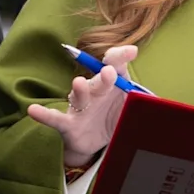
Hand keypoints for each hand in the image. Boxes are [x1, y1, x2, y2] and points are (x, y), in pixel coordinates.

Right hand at [27, 45, 137, 169]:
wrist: (98, 142)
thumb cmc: (117, 116)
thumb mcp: (134, 105)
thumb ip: (144, 96)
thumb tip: (160, 95)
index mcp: (113, 84)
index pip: (115, 65)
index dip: (121, 56)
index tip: (130, 51)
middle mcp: (95, 91)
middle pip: (99, 80)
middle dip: (104, 76)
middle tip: (109, 72)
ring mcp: (81, 107)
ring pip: (79, 96)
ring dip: (79, 90)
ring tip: (78, 82)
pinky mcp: (68, 124)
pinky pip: (55, 118)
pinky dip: (44, 114)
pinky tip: (34, 110)